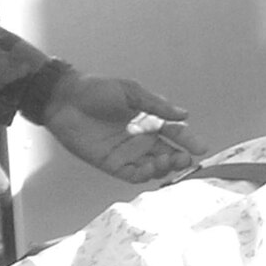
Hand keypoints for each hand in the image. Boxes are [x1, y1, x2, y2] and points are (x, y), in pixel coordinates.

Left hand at [37, 71, 209, 182]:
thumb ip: (157, 106)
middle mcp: (141, 138)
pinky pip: (133, 174)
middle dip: (179, 159)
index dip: (189, 140)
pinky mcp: (112, 164)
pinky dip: (145, 174)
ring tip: (164, 161)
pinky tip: (150, 168)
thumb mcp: (130, 92)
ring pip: (154, 167)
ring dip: (164, 167)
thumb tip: (184, 115)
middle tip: (185, 159)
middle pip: (168, 153)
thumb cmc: (96, 90)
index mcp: (149, 119)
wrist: (65, 100)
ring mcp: (127, 152)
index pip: (175, 132)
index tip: (201, 147)